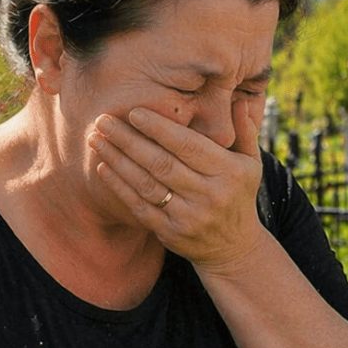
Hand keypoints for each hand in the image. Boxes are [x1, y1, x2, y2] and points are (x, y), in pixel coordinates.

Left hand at [89, 98, 265, 272]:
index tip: (133, 112)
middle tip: (103, 120)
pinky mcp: (171, 233)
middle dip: (128, 140)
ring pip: (147, 184)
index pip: (188, 145)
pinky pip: (140, 207)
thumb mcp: (251, 164)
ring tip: (96, 140)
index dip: (159, 128)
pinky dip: (119, 187)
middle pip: (162, 163)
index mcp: (229, 172)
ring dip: (117, 160)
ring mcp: (189, 217)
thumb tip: (238, 99)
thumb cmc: (238, 196)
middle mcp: (209, 195)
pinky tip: (102, 167)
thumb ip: (245, 131)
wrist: (233, 248)